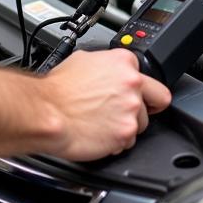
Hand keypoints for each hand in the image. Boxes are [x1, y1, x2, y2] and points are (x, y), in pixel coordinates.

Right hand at [38, 49, 170, 158]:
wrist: (46, 113)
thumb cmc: (57, 90)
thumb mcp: (83, 60)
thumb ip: (105, 65)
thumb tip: (107, 70)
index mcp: (124, 62)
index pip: (149, 76)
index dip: (139, 87)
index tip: (133, 94)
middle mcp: (132, 83)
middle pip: (156, 99)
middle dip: (146, 107)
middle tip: (128, 112)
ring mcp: (131, 109)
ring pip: (141, 123)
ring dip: (126, 126)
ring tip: (103, 124)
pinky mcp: (125, 133)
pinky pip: (128, 142)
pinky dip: (116, 142)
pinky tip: (100, 135)